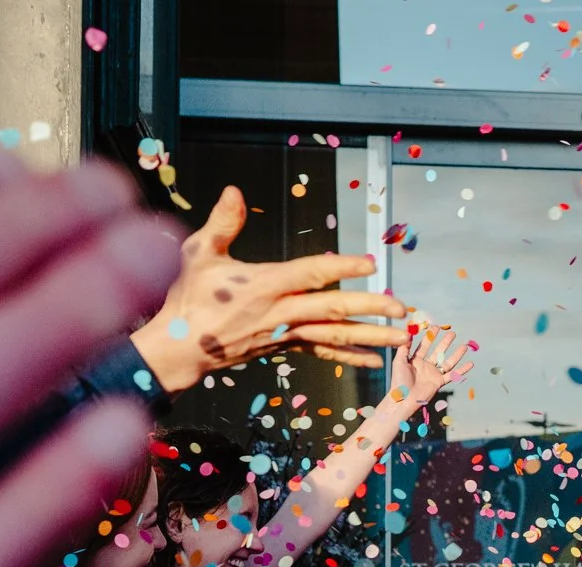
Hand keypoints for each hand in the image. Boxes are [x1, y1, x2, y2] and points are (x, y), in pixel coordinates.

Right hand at [127, 185, 410, 392]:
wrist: (180, 349)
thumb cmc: (189, 298)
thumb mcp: (198, 254)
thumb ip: (221, 223)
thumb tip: (234, 191)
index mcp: (263, 286)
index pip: (310, 274)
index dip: (340, 268)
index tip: (369, 263)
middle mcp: (280, 312)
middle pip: (332, 310)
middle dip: (370, 307)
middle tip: (401, 308)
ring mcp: (285, 333)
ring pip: (334, 335)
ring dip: (370, 336)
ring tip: (401, 337)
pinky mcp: (285, 346)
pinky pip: (323, 351)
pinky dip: (350, 356)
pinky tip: (375, 360)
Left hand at [393, 324, 474, 405]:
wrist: (404, 399)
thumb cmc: (399, 382)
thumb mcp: (399, 362)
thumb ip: (404, 348)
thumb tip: (407, 332)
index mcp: (415, 360)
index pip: (424, 345)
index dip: (430, 336)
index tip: (436, 327)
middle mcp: (425, 366)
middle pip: (438, 351)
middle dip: (445, 342)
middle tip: (453, 333)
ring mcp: (433, 374)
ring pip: (447, 362)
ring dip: (456, 354)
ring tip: (465, 346)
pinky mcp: (439, 382)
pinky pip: (452, 375)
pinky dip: (462, 370)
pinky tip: (470, 364)